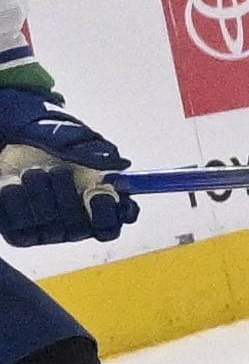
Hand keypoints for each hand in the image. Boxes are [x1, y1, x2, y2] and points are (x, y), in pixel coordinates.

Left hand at [0, 85, 134, 247]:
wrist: (2, 132)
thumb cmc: (38, 133)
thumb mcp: (63, 134)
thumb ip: (90, 150)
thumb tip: (121, 165)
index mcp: (97, 198)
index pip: (115, 221)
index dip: (112, 213)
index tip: (103, 192)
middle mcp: (75, 220)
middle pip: (84, 231)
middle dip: (69, 199)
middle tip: (58, 171)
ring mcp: (46, 228)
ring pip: (52, 230)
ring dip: (41, 192)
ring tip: (31, 171)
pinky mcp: (18, 230)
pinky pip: (20, 226)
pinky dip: (16, 198)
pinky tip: (12, 182)